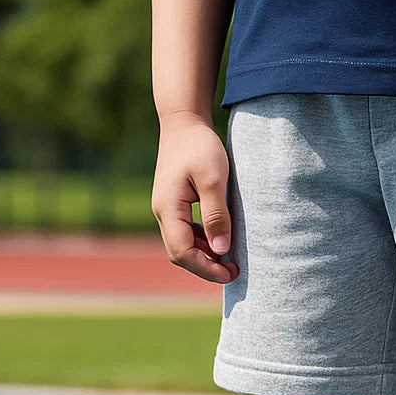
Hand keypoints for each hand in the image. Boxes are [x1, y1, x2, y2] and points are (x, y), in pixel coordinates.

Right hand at [151, 114, 239, 283]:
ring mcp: (165, 209)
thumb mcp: (213, 179)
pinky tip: (218, 239)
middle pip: (179, 254)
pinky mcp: (173, 204)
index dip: (206, 268)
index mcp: (168, 208)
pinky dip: (201, 243)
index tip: (231, 273)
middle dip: (205, 267)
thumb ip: (216, 215)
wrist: (183, 121)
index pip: (182, 252)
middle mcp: (162, 212)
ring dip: (203, 256)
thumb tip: (221, 250)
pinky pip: (184, 233)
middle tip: (233, 270)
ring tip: (229, 257)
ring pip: (181, 245)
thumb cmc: (200, 146)